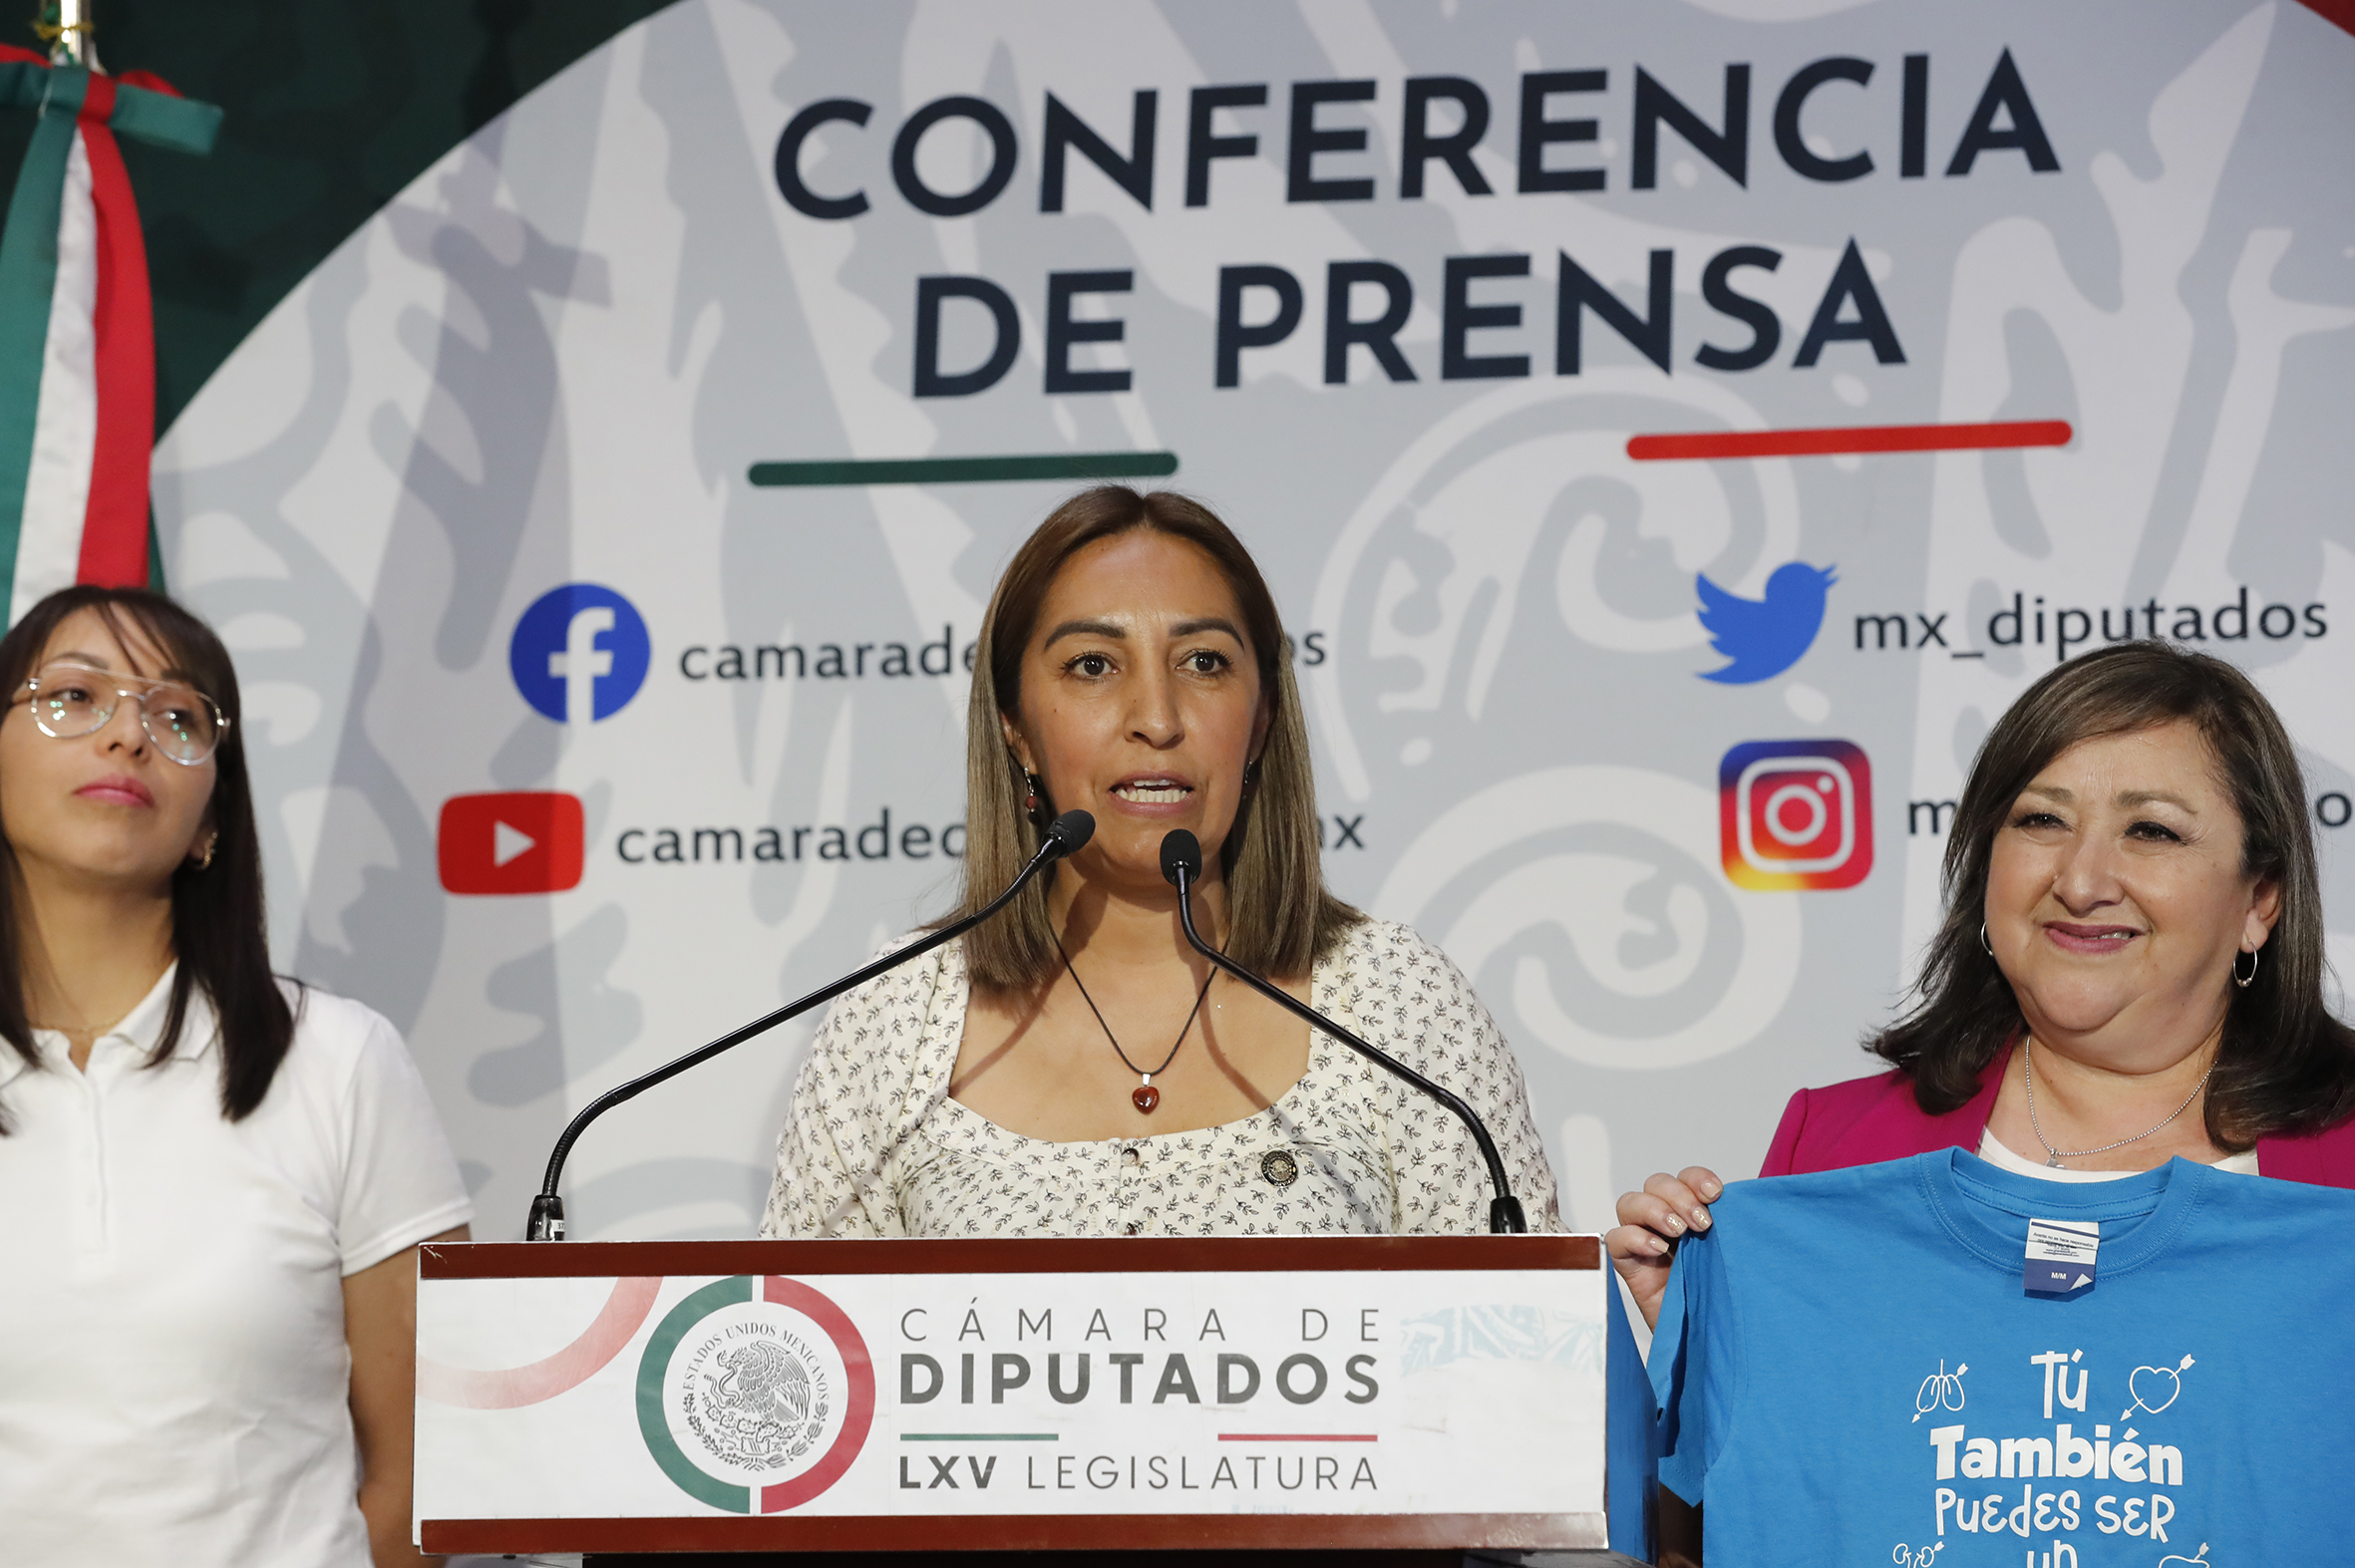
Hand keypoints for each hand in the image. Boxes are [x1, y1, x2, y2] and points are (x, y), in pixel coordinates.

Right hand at [1605, 1167, 1722, 1330]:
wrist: (1707, 1345)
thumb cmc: (1722, 1302)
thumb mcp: (1735, 1260)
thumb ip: (1735, 1232)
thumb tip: (1752, 1207)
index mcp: (1693, 1214)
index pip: (1687, 1179)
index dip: (1697, 1179)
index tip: (1716, 1194)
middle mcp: (1666, 1223)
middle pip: (1656, 1184)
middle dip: (1678, 1195)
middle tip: (1701, 1223)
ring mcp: (1644, 1242)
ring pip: (1631, 1203)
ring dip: (1655, 1210)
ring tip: (1678, 1232)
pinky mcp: (1629, 1265)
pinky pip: (1616, 1239)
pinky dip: (1634, 1237)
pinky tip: (1657, 1250)